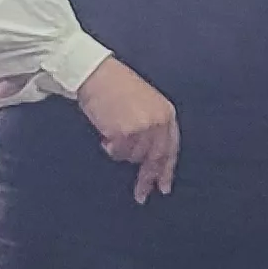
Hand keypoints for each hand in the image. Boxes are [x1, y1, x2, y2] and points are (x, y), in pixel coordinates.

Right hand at [75, 57, 179, 202]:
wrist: (96, 73)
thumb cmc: (114, 86)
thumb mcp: (144, 104)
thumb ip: (151, 127)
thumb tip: (147, 159)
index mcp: (167, 113)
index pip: (171, 148)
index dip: (167, 170)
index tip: (162, 188)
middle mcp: (159, 121)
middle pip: (156, 159)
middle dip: (147, 178)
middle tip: (140, 195)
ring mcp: (144, 128)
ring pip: (133, 157)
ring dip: (121, 152)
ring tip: (110, 135)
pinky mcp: (126, 132)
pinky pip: (118, 152)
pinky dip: (110, 148)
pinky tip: (104, 135)